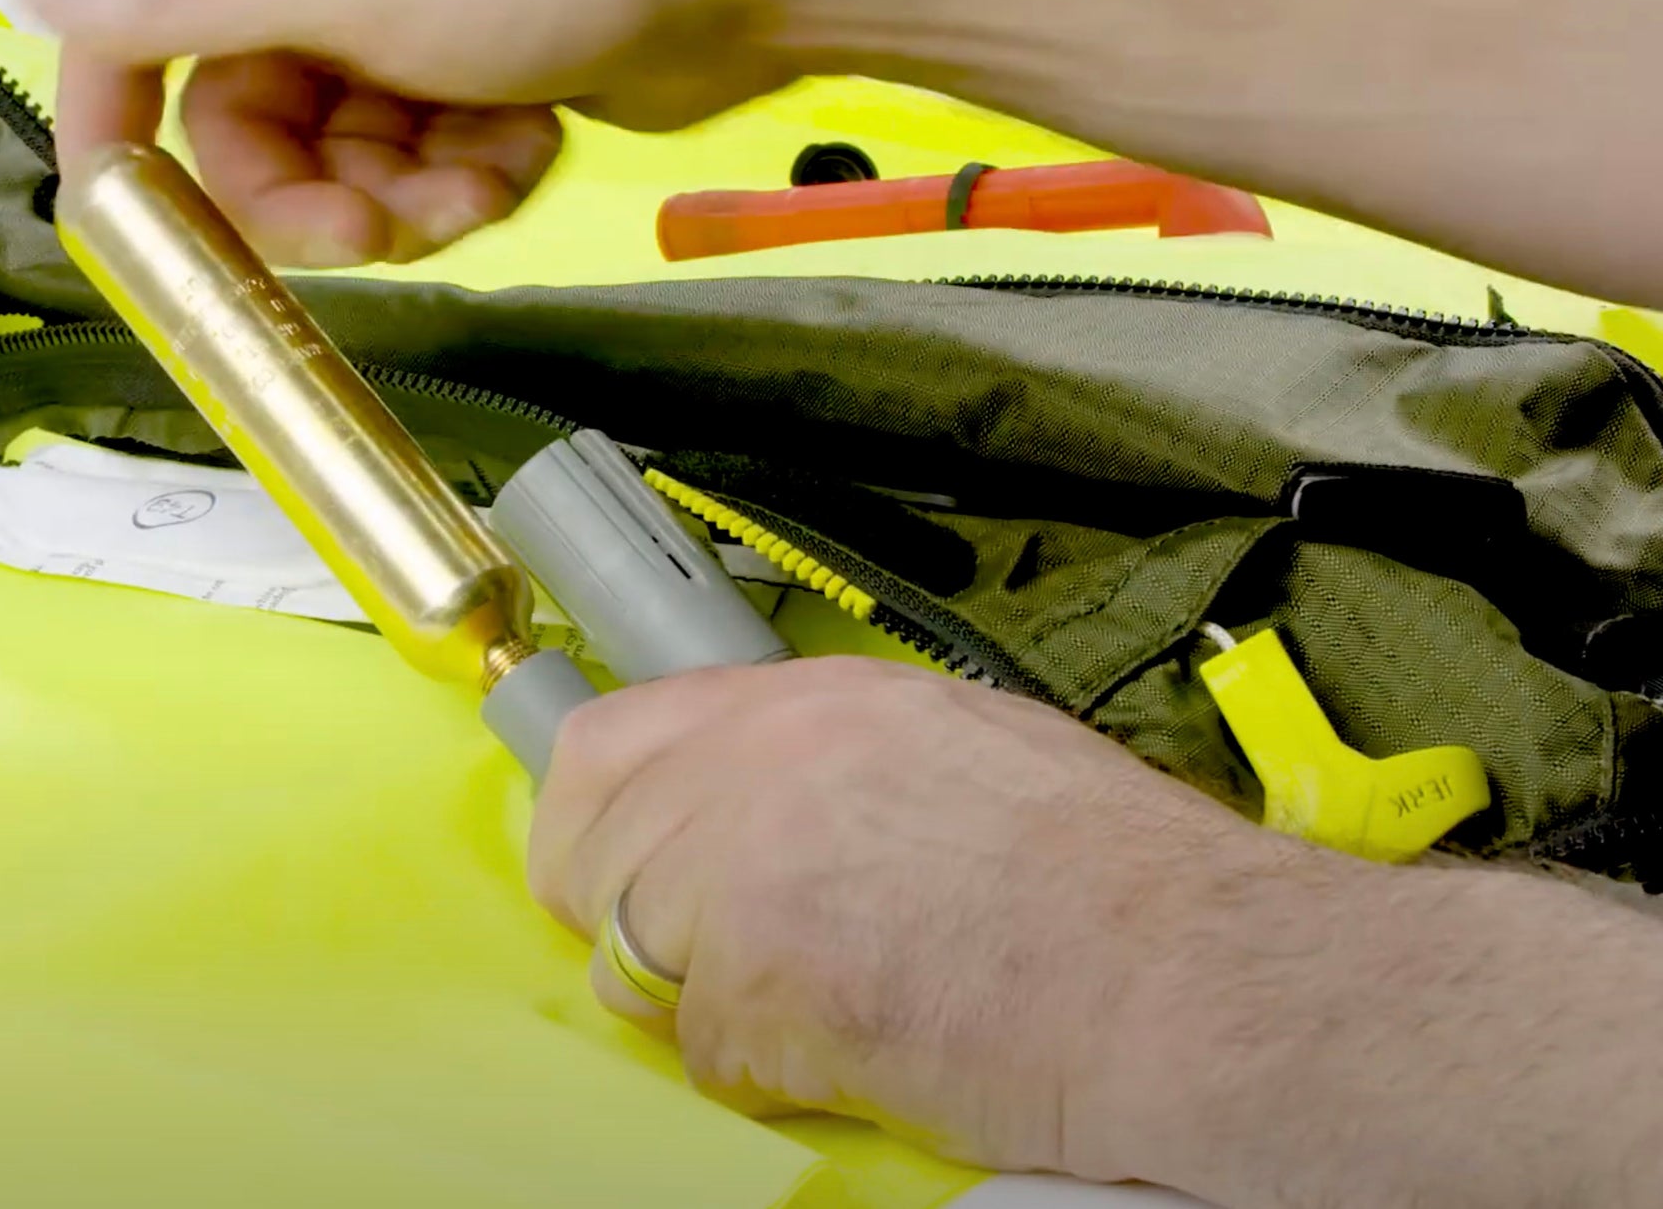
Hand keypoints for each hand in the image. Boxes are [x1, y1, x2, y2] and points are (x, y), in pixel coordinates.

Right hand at [17, 0, 834, 266]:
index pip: (132, 39)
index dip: (122, 139)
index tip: (136, 232)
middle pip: (246, 134)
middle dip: (306, 202)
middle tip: (372, 228)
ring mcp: (404, 27)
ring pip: (344, 167)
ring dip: (404, 199)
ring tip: (474, 178)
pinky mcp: (479, 73)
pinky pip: (428, 166)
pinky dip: (471, 177)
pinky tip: (519, 144)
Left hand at [526, 655, 1312, 1182]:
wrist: (1189, 972)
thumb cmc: (1111, 874)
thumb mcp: (951, 743)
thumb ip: (817, 763)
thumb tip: (743, 809)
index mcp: (804, 703)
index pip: (602, 746)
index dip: (602, 823)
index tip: (622, 866)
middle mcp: (753, 771)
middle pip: (587, 860)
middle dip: (638, 925)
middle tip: (720, 965)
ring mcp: (741, 881)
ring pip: (630, 966)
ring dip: (706, 1004)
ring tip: (825, 1004)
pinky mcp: (756, 994)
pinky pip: (702, 1057)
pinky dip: (767, 1073)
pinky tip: (863, 1048)